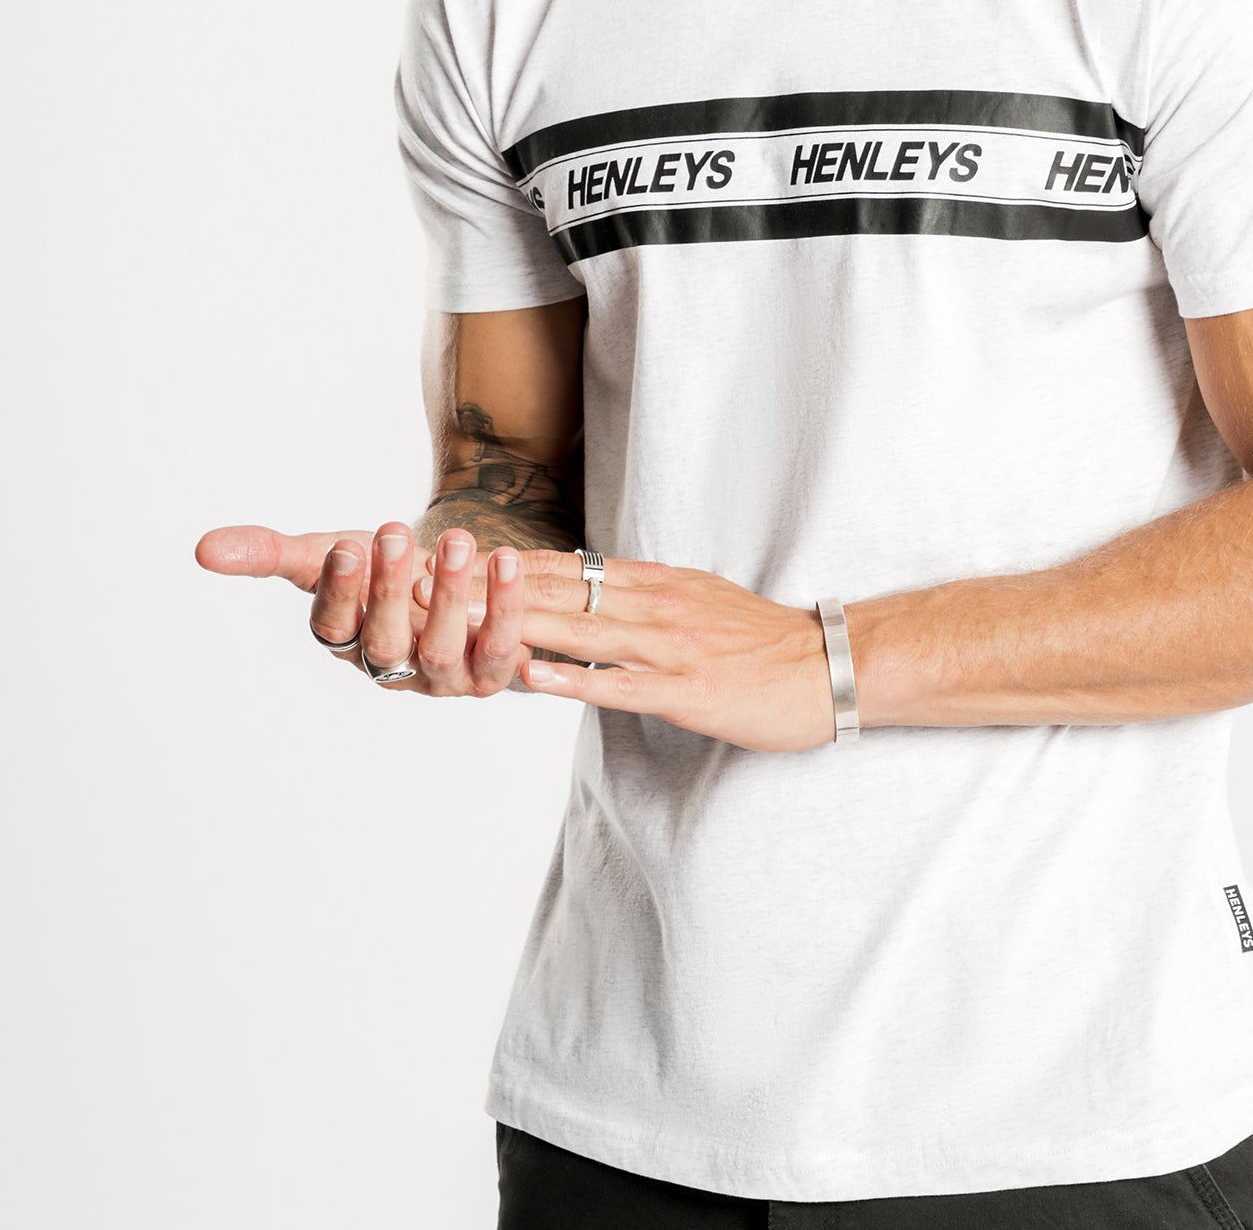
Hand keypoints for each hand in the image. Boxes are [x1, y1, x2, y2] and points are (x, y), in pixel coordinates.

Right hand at [195, 521, 530, 695]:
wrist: (451, 576)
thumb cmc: (381, 570)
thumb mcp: (327, 554)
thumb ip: (269, 553)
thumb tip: (203, 550)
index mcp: (346, 640)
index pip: (333, 627)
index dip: (339, 591)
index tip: (347, 545)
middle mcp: (393, 666)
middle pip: (385, 643)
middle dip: (389, 590)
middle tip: (394, 534)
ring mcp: (443, 675)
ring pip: (444, 649)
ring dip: (453, 596)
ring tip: (458, 541)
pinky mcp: (491, 670)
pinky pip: (501, 648)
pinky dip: (506, 607)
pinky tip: (504, 560)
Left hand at [425, 548, 836, 751]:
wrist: (828, 664)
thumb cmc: (761, 642)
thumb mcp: (694, 599)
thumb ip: (639, 597)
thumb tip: (585, 592)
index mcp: (653, 583)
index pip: (563, 567)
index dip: (500, 565)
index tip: (446, 561)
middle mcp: (655, 604)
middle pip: (557, 591)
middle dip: (488, 588)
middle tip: (424, 584)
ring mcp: (670, 646)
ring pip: (581, 630)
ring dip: (514, 623)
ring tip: (455, 620)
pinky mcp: (689, 690)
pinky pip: (623, 684)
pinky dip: (575, 679)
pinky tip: (532, 676)